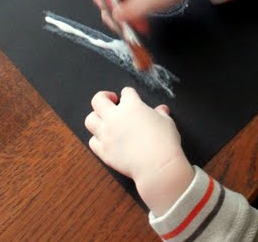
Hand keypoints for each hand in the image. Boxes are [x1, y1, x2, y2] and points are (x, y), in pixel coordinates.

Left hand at [85, 88, 193, 214]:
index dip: (129, 94)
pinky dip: (97, 139)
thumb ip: (161, 114)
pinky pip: (92, 141)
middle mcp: (115, 117)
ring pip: (90, 120)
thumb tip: (161, 110)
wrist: (157, 166)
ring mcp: (107, 134)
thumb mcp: (167, 122)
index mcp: (132, 106)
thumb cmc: (164, 143)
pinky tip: (105, 139)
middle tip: (112, 100)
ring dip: (96, 117)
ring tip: (104, 120)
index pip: (126, 92)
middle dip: (104, 97)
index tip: (131, 96)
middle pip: (98, 100)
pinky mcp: (104, 151)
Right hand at [92, 0, 210, 32]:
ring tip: (140, 29)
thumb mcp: (149, 1)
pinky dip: (135, 14)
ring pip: (121, 3)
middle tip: (127, 29)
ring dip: (128, 17)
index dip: (101, 1)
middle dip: (117, 14)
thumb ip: (129, 11)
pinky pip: (131, 4)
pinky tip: (144, 25)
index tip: (111, 16)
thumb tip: (114, 18)